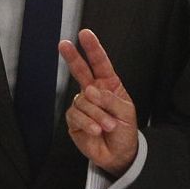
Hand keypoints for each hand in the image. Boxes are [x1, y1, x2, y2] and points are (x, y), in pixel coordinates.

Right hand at [62, 29, 138, 173]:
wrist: (119, 154)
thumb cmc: (125, 130)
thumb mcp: (125, 111)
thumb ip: (110, 99)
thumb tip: (90, 91)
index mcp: (108, 85)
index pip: (100, 63)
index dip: (93, 49)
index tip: (85, 34)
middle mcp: (93, 92)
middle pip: (80, 71)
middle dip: (72, 57)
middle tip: (63, 44)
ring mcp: (82, 106)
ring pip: (83, 101)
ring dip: (97, 115)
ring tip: (107, 126)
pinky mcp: (74, 121)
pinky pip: (77, 116)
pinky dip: (88, 123)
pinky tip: (96, 131)